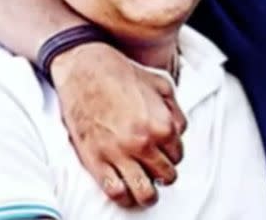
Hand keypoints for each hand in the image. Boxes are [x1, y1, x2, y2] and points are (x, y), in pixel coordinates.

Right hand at [50, 42, 187, 206]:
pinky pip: (115, 192)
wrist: (85, 69)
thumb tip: (179, 133)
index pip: (178, 155)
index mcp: (162, 125)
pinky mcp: (96, 160)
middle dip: (163, 173)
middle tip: (156, 168)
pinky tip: (125, 190)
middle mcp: (144, 143)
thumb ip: (176, 112)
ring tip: (145, 188)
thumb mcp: (161, 85)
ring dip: (148, 193)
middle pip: (166, 176)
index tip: (164, 151)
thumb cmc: (122, 74)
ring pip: (144, 192)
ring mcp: (119, 154)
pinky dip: (124, 197)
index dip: (172, 154)